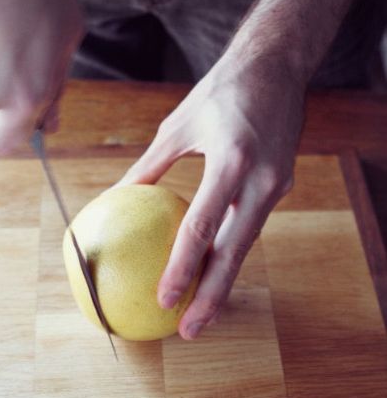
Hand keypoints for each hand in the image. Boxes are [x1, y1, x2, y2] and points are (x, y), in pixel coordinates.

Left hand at [118, 52, 305, 338]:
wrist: (277, 66)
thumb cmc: (220, 91)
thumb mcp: (177, 124)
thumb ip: (148, 166)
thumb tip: (117, 197)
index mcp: (232, 162)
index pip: (203, 227)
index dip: (183, 267)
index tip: (164, 298)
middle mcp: (261, 180)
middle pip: (235, 252)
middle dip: (213, 296)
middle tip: (189, 331)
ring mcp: (276, 184)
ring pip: (246, 244)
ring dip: (224, 279)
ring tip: (200, 312)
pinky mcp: (281, 183)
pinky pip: (250, 224)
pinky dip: (232, 250)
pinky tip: (213, 268)